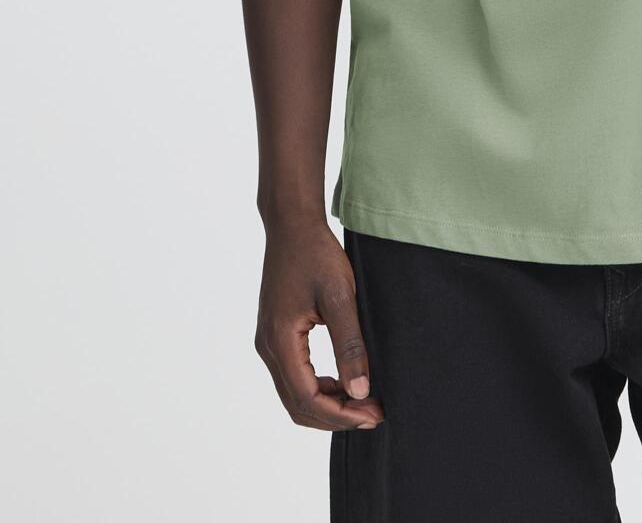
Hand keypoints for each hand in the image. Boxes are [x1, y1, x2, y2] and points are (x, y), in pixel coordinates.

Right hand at [255, 218, 384, 430]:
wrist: (292, 224)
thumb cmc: (316, 254)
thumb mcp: (340, 297)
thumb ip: (350, 345)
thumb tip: (360, 390)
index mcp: (280, 341)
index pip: (308, 398)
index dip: (342, 414)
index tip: (373, 415)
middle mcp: (268, 348)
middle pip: (298, 405)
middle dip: (336, 416)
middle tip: (373, 414)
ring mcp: (269, 342)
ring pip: (294, 394)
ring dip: (328, 404)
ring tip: (363, 400)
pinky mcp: (276, 334)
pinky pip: (294, 376)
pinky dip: (318, 387)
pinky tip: (344, 381)